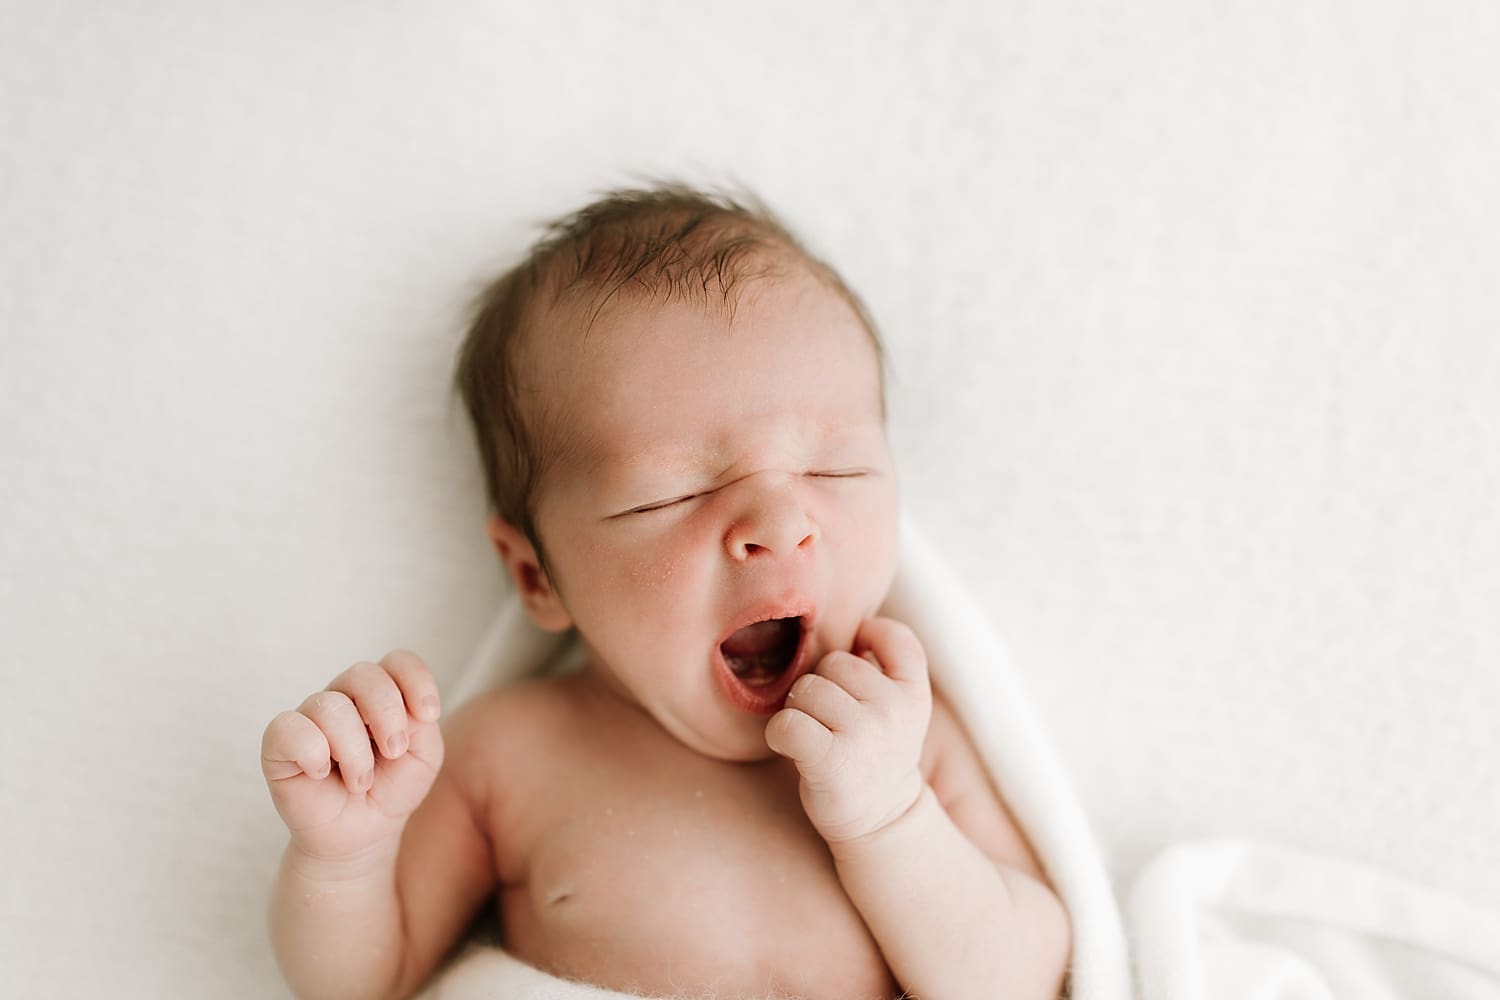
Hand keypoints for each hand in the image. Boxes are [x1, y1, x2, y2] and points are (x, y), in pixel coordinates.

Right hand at [261, 650, 444, 862]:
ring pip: (329, 706)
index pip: (396, 662)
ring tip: (360, 781)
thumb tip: (405, 707)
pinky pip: (287, 728)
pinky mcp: (279, 744)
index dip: (415, 680)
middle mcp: (344, 697)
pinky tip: (321, 774)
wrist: (361, 834)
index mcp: (381, 694)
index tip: (428, 715)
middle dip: (386, 713)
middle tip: (394, 751)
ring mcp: (310, 717)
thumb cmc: (391, 789)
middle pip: (363, 675)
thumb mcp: (423, 757)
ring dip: (355, 751)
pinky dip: (312, 752)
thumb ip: (422, 725)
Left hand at [765, 617, 931, 843]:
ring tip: (816, 737)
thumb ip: (881, 668)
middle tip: (833, 722)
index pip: (896, 637)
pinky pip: (787, 722)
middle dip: (823, 687)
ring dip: (800, 711)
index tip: (860, 659)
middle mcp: (893, 709)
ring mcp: (864, 734)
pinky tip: (792, 746)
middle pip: (832, 663)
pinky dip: (779, 733)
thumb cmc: (875, 755)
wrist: (881, 823)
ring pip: (805, 690)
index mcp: (913, 693)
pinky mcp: (830, 759)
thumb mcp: (898, 710)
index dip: (871, 637)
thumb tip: (849, 628)